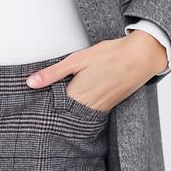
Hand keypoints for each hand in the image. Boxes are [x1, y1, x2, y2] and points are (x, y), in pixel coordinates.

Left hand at [24, 31, 168, 112]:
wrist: (140, 58)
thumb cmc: (108, 56)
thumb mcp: (76, 60)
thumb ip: (52, 73)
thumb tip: (30, 83)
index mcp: (77, 97)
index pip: (52, 109)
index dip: (41, 106)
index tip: (31, 105)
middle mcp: (88, 109)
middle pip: (64, 115)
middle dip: (53, 110)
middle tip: (41, 104)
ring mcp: (100, 110)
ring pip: (77, 115)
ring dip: (67, 109)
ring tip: (57, 100)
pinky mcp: (109, 107)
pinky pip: (90, 112)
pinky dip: (81, 107)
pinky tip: (78, 97)